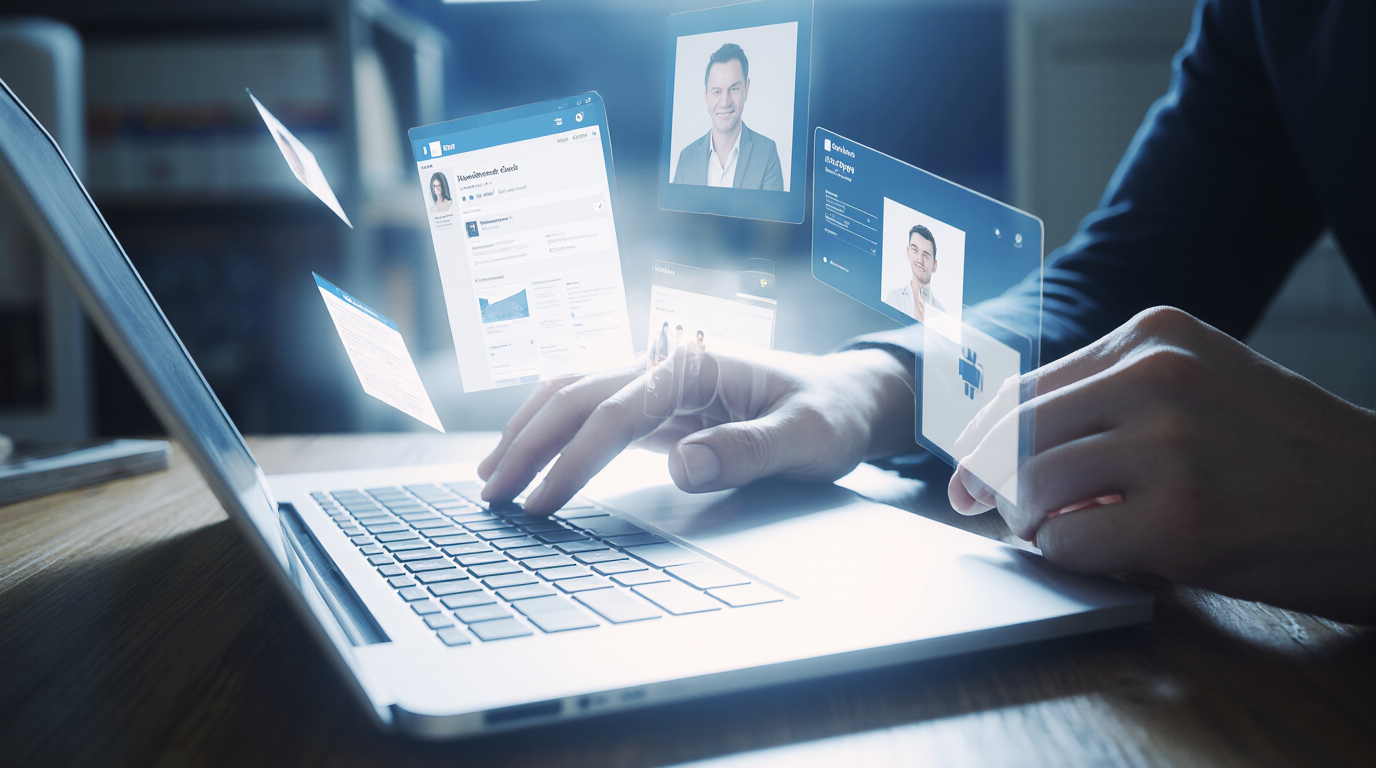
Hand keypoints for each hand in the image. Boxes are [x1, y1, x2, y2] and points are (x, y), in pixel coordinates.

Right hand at [478, 347, 916, 515]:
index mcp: (698, 365)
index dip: (573, 459)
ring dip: (528, 430)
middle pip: (577, 393)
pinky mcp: (657, 403)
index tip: (541, 503)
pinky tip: (528, 458)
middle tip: (491, 495)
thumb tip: (682, 465)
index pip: (617, 411)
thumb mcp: (808, 438)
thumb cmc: (830, 414)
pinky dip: (552, 431)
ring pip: (573, 393)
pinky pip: (591, 411)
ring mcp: (659, 382)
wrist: (848, 396)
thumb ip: (749, 449)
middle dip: (528, 442)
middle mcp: (668, 365)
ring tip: (489, 477)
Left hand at [949, 307, 1375, 622]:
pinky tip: (1104, 553)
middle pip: (1014, 434)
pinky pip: (1069, 542)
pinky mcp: (1182, 519)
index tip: (967, 474)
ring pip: (1030, 485)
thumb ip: (1114, 398)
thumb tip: (1007, 447)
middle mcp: (1156, 377)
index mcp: (1154, 336)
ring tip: (1063, 532)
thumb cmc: (1289, 452)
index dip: (982, 439)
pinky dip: (1068, 556)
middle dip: (989, 482)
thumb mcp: (1204, 385)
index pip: (1024, 386)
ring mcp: (1170, 446)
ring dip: (1030, 522)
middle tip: (994, 513)